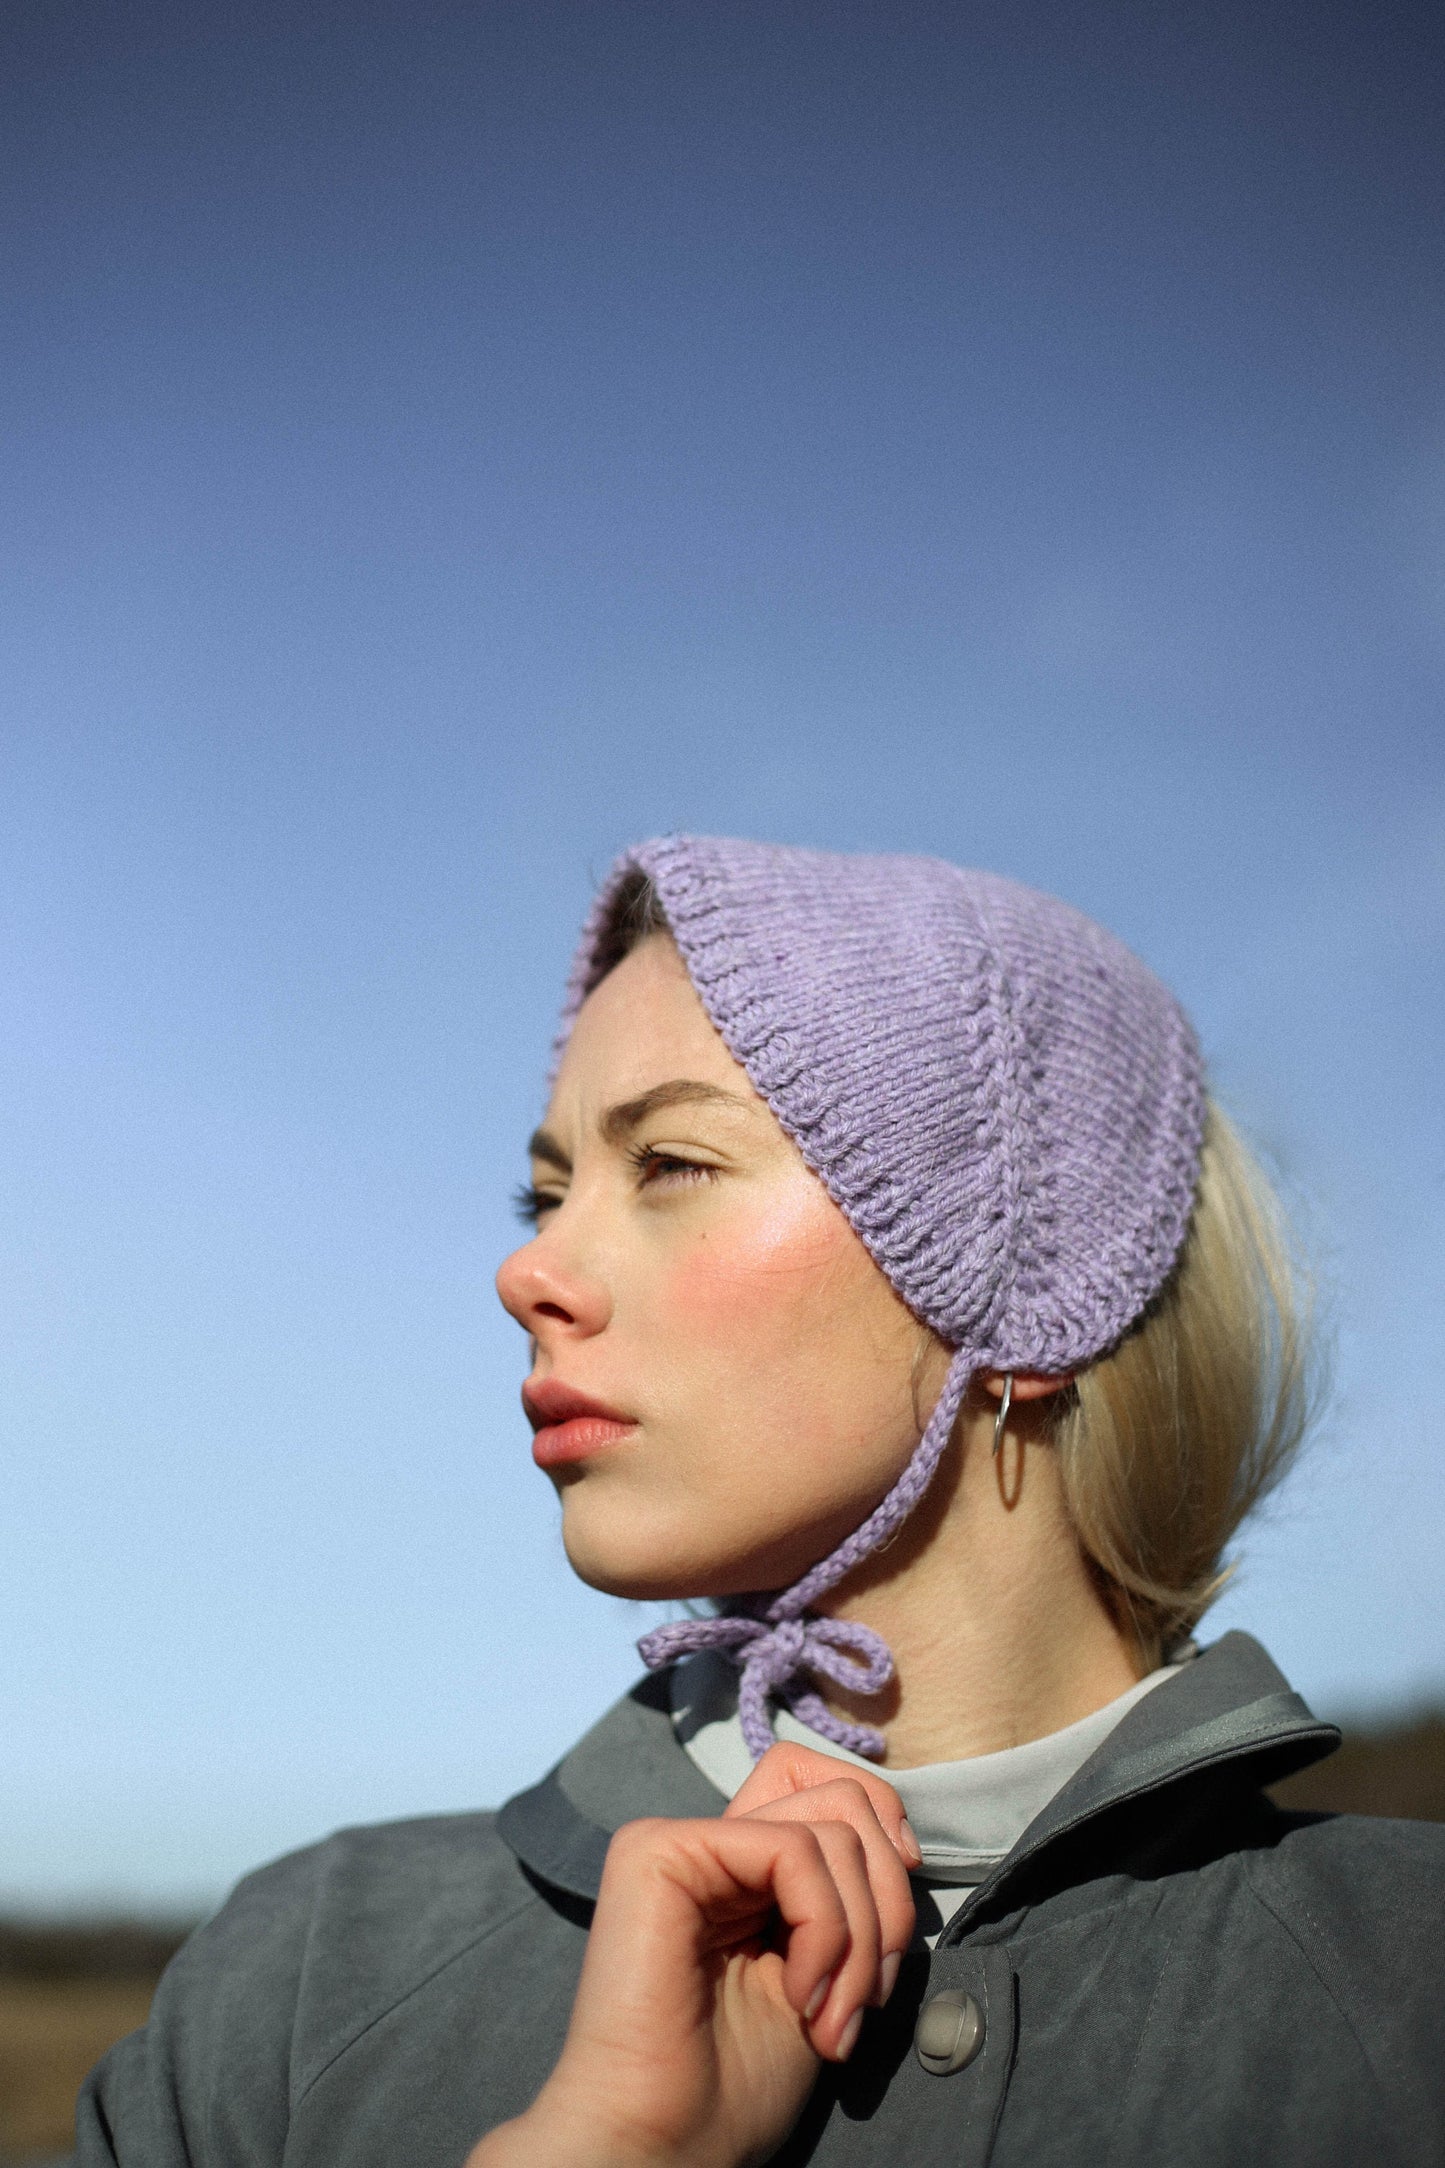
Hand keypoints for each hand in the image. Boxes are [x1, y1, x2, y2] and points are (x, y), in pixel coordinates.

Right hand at [468, 1745, 917, 2167]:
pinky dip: (825, 1931)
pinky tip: (800, 1997)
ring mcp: (679, 1839)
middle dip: (887, 1902)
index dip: (886, 1830)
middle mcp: (710, 1841)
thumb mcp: (826, 1973)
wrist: (664, 2147)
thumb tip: (904, 1843)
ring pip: (832, 1828)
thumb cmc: (736, 2085)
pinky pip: (793, 1852)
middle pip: (845, 1796)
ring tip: (834, 2019)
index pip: (829, 1783)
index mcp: (743, 1868)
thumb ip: (850, 1898)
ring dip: (862, 1940)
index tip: (897, 1928)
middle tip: (870, 1997)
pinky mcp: (660, 1851)